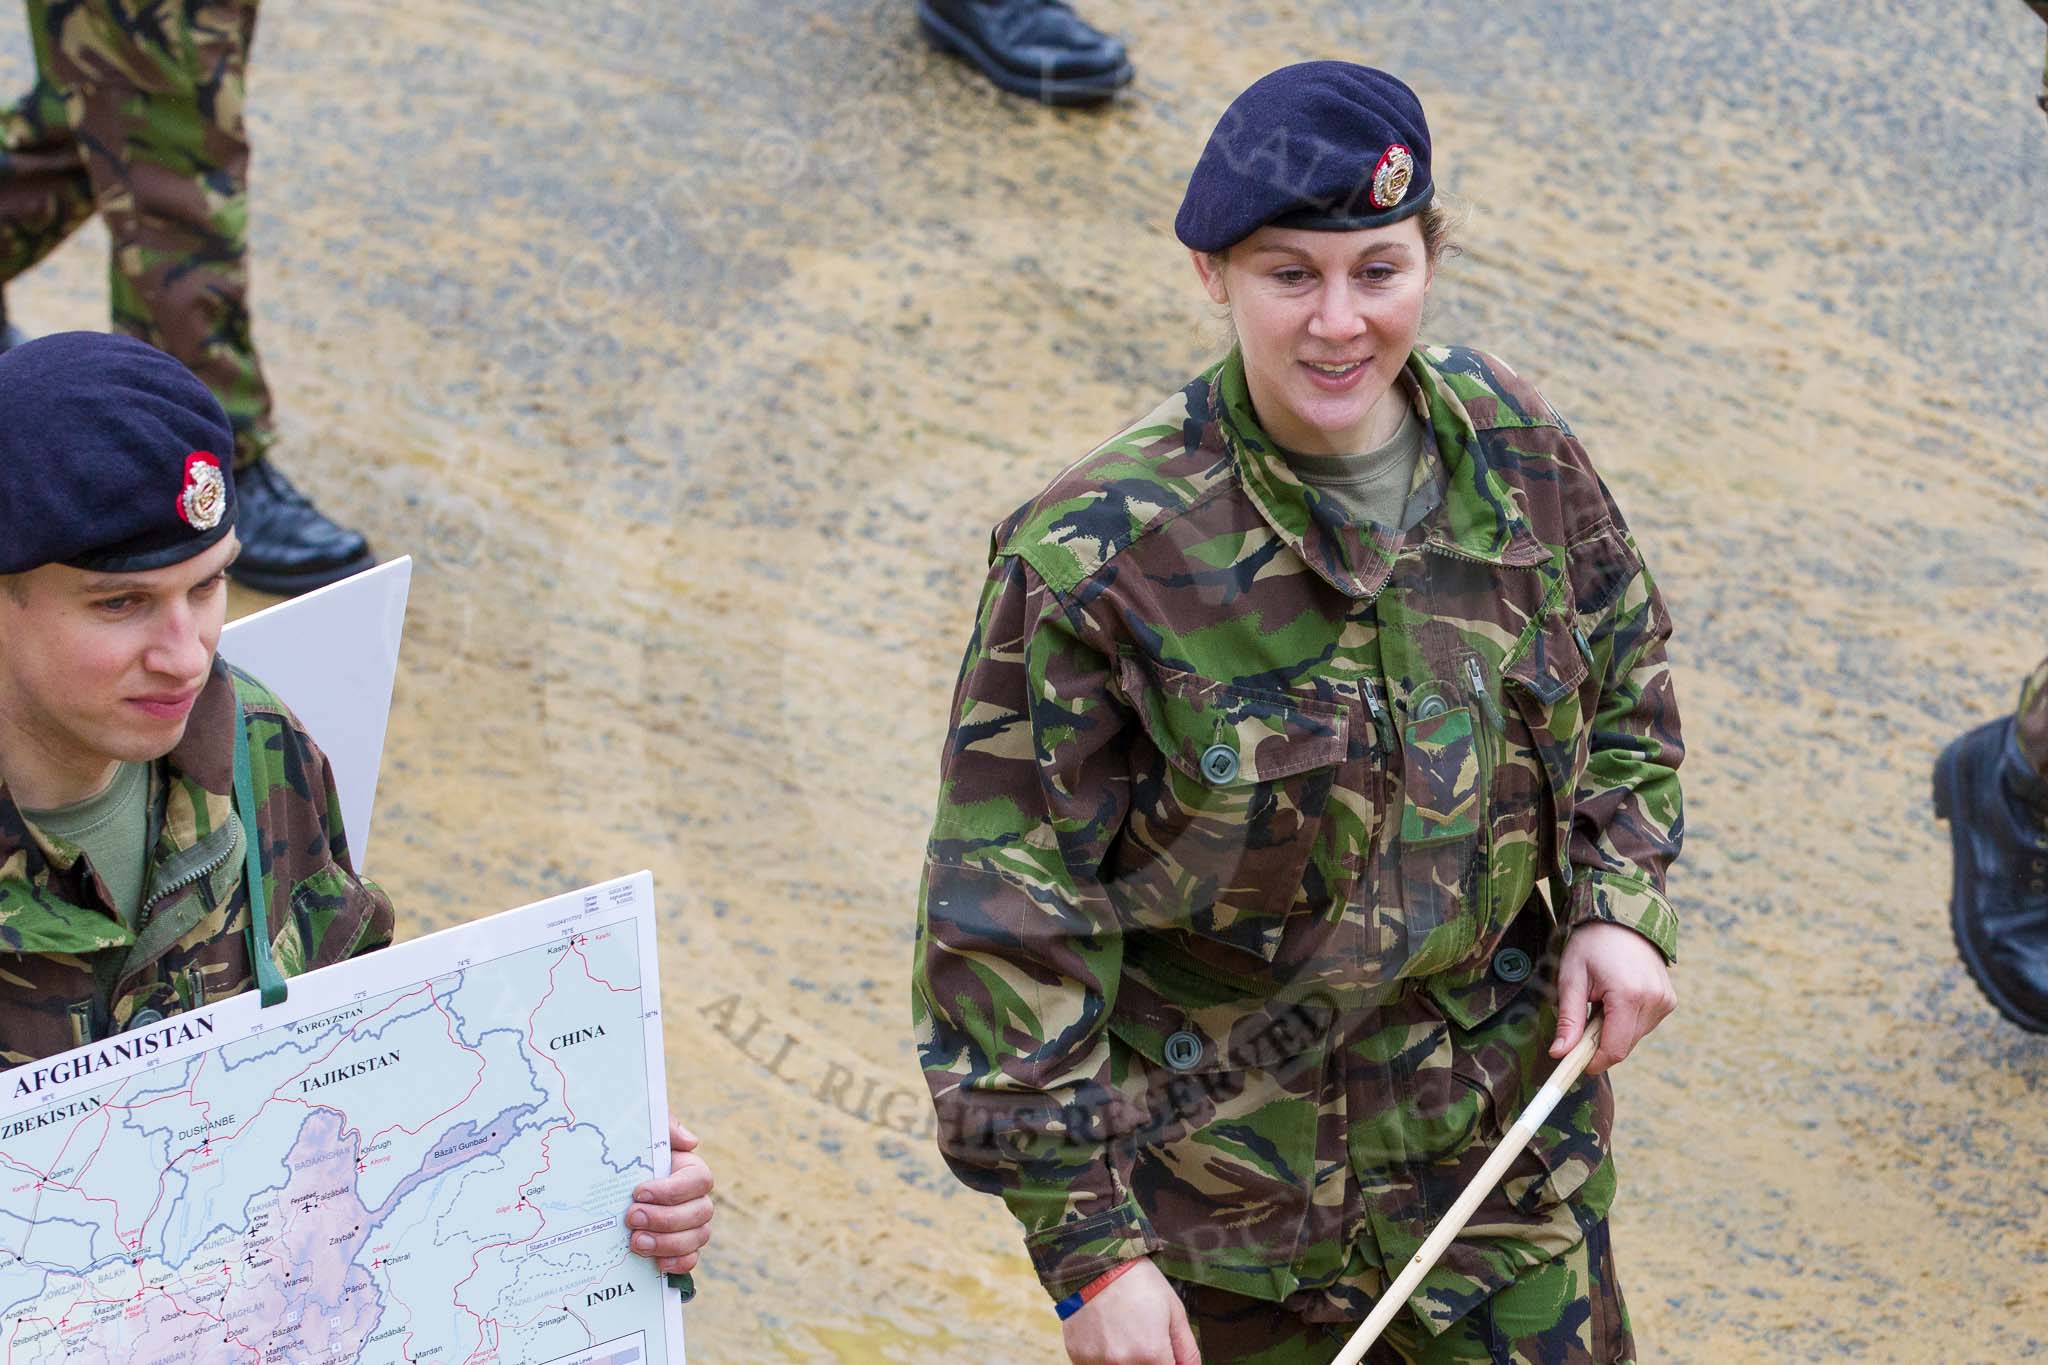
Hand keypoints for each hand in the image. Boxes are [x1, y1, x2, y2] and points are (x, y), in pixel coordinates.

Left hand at [623, 1120, 713, 1274]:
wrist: (610, 1184)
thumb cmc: (630, 1156)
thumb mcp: (642, 1134)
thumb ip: (666, 1129)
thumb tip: (691, 1141)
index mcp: (690, 1169)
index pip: (699, 1180)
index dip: (673, 1190)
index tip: (640, 1192)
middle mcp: (696, 1198)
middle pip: (700, 1212)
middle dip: (665, 1218)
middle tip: (631, 1218)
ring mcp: (691, 1225)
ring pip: (698, 1237)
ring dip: (667, 1242)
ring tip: (635, 1242)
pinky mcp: (680, 1248)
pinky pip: (691, 1259)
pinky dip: (677, 1263)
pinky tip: (655, 1262)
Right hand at [1061, 1257, 1200, 1364]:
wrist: (1095, 1261)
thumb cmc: (1135, 1280)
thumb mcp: (1173, 1309)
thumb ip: (1186, 1349)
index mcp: (1152, 1353)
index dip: (1167, 1363)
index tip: (1162, 1353)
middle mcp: (1124, 1364)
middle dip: (1146, 1360)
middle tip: (1141, 1337)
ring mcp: (1098, 1362)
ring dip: (1125, 1360)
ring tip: (1122, 1334)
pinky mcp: (1079, 1357)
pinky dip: (1103, 1358)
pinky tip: (1106, 1336)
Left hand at [1549, 922, 1675, 1075]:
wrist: (1623, 917)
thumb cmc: (1592, 944)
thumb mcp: (1571, 978)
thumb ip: (1568, 1019)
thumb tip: (1559, 1054)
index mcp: (1630, 995)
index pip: (1614, 1049)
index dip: (1592, 1061)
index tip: (1571, 1062)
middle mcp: (1655, 1001)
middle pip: (1623, 1046)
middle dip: (1599, 1043)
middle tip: (1581, 1018)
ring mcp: (1665, 1001)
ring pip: (1633, 1037)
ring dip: (1612, 1030)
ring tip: (1600, 999)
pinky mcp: (1669, 1000)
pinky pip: (1642, 1025)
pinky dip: (1625, 1021)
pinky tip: (1616, 997)